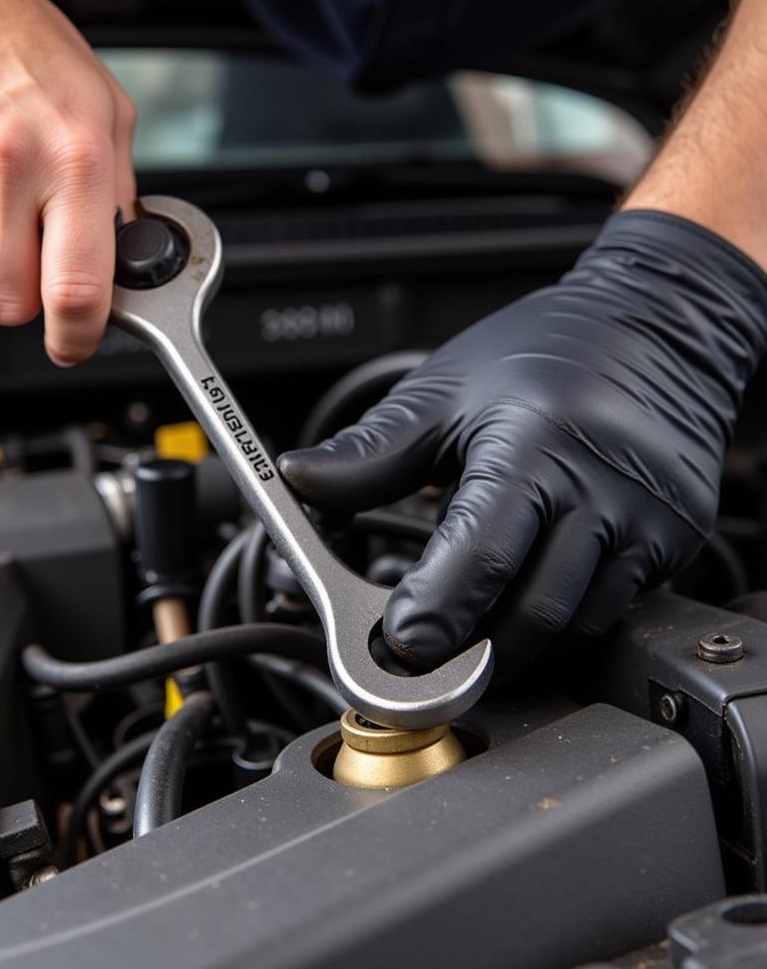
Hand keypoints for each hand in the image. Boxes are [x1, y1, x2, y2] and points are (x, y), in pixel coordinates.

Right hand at [0, 0, 136, 364]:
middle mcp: (7, 166)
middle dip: (24, 299)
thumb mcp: (108, 113)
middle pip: (7, 304)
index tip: (75, 343)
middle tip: (32, 258)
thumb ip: (121, 194)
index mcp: (75, 159)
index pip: (76, 290)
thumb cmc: (30, 52)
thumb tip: (124, 260)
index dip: (77, 337)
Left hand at [279, 211, 766, 677]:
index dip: (436, 612)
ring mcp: (648, 518)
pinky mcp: (676, 538)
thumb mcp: (444, 389)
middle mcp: (601, 487)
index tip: (400, 644)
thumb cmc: (547, 349)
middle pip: (531, 610)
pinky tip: (527, 597)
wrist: (655, 324)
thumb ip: (370, 451)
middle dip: (473, 647)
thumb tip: (301, 479)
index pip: (480, 555)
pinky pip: (613, 608)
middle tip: (428, 652)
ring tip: (474, 624)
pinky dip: (562, 618)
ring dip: (516, 639)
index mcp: (534, 445)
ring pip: (574, 623)